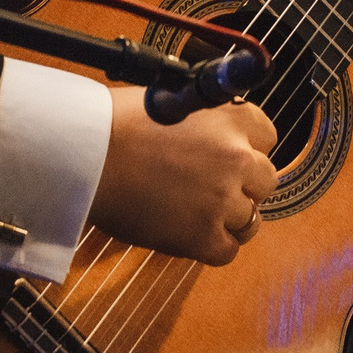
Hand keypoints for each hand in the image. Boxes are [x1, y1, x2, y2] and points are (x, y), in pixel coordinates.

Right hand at [88, 87, 278, 265]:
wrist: (85, 155)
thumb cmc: (115, 123)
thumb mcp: (172, 102)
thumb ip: (205, 119)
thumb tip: (212, 134)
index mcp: (231, 116)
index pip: (267, 135)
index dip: (247, 146)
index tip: (230, 154)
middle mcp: (236, 156)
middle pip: (265, 180)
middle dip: (243, 184)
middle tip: (211, 186)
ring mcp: (222, 199)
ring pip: (251, 219)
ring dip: (230, 218)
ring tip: (199, 212)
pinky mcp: (202, 236)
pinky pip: (227, 250)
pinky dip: (211, 246)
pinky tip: (189, 233)